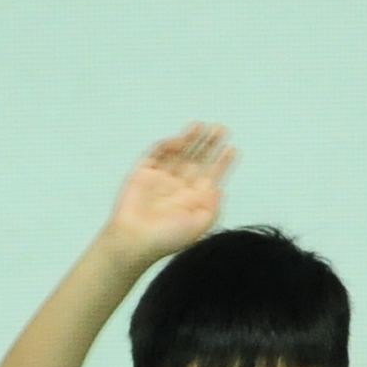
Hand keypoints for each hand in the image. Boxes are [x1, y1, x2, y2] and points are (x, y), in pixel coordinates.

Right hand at [101, 126, 232, 265]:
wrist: (134, 241)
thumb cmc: (166, 239)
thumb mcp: (200, 225)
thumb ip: (213, 206)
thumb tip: (220, 188)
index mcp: (193, 199)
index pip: (211, 176)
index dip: (222, 162)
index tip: (232, 149)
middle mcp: (178, 187)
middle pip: (197, 159)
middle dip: (209, 144)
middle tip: (220, 129)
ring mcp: (161, 179)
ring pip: (179, 153)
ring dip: (190, 139)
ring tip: (201, 126)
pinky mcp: (143, 173)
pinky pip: (157, 154)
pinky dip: (167, 146)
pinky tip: (179, 140)